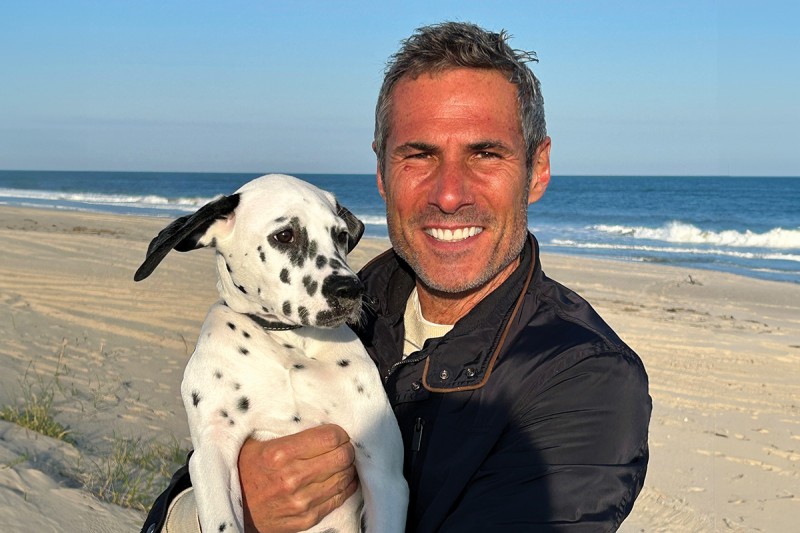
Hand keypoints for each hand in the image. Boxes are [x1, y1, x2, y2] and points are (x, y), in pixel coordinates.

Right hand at [238, 424, 357, 532]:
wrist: (231, 508)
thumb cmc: (244, 470)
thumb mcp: (256, 443)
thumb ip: (283, 429)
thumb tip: (314, 414)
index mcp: (280, 454)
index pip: (330, 437)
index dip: (339, 433)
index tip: (337, 433)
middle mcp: (292, 478)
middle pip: (342, 456)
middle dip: (346, 448)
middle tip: (343, 446)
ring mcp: (301, 501)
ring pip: (344, 477)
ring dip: (346, 467)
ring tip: (340, 462)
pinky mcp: (307, 519)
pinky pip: (339, 498)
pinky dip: (345, 486)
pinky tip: (341, 478)